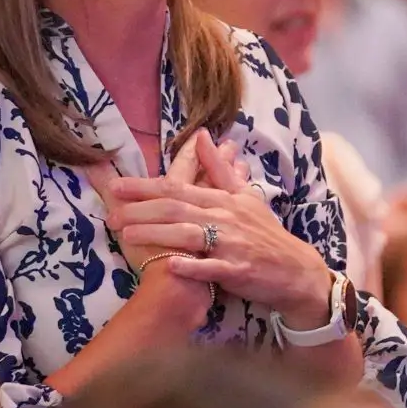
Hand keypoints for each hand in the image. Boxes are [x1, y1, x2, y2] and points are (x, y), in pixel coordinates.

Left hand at [108, 132, 332, 325]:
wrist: (295, 270)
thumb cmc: (265, 234)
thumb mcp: (245, 196)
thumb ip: (219, 169)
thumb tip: (202, 136)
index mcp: (223, 199)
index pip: (178, 188)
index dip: (145, 187)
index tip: (116, 187)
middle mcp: (225, 218)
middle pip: (177, 209)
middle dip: (141, 209)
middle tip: (110, 213)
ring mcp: (231, 245)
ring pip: (189, 235)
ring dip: (157, 234)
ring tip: (127, 235)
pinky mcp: (238, 271)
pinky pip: (211, 267)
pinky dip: (191, 266)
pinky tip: (169, 264)